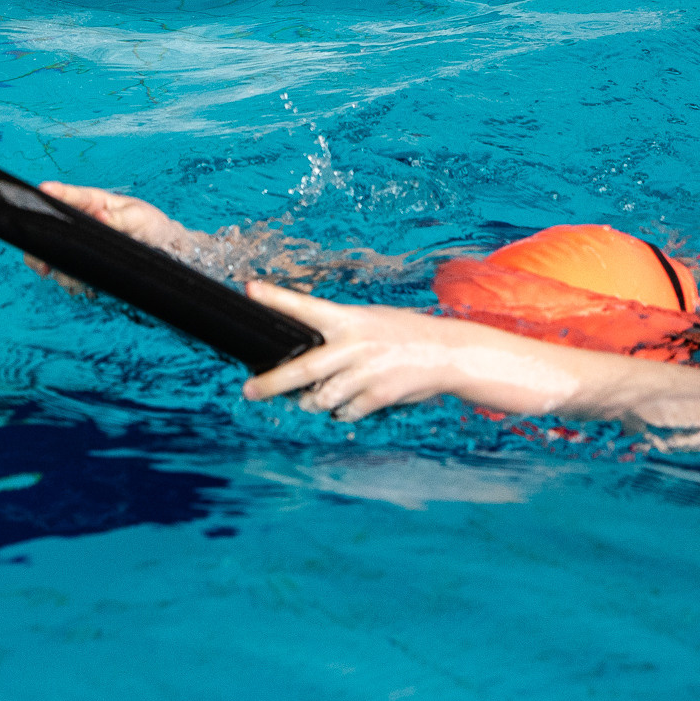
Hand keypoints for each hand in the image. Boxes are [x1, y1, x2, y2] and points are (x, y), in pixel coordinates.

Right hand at [22, 182, 198, 292]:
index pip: (70, 195)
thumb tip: (101, 216)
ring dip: (56, 268)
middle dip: (40, 242)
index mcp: (92, 202)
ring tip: (73, 280)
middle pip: (50, 227)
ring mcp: (78, 242)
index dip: (55, 192)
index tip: (43, 189)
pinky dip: (68, 280)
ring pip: (53, 254)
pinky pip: (66, 272)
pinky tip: (79, 285)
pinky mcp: (82, 262)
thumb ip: (120, 218)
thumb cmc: (149, 225)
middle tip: (42, 260)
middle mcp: (79, 221)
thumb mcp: (139, 217)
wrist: (162, 249)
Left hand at [240, 280, 579, 420]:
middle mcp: (355, 344)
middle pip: (302, 367)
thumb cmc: (402, 336)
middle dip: (271, 382)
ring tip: (309, 398)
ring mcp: (367, 372)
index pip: (305, 307)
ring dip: (313, 401)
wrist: (451, 353)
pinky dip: (343, 410)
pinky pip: (347, 411)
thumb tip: (303, 360)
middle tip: (248, 390)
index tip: (248, 290)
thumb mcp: (370, 324)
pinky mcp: (379, 396)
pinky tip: (350, 402)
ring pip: (322, 397)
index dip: (275, 299)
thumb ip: (337, 338)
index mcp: (349, 319)